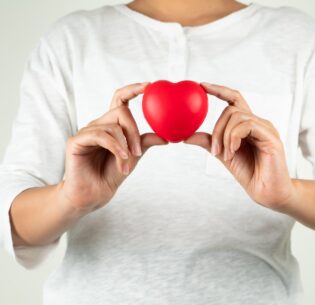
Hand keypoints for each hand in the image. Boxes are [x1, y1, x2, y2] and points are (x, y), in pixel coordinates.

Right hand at [60, 83, 167, 214]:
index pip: (120, 100)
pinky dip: (115, 147)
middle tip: (138, 151)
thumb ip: (145, 142)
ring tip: (128, 161)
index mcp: (111, 125)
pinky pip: (101, 135)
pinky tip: (122, 159)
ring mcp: (86, 132)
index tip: (149, 86)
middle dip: (134, 130)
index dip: (133, 90)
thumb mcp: (134, 156)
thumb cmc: (112, 174)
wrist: (95, 194)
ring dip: (125, 145)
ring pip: (112, 125)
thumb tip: (166, 137)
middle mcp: (97, 124)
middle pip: (120, 111)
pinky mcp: (76, 141)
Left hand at [185, 83, 296, 211]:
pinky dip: (234, 138)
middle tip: (214, 150)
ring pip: (237, 116)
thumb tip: (187, 135)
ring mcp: (266, 128)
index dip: (219, 90)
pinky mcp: (271, 136)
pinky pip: (246, 125)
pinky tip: (233, 152)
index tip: (201, 86)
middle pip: (232, 109)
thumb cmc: (250, 174)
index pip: (235, 99)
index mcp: (249, 125)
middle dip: (217, 128)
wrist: (267, 192)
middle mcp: (259, 123)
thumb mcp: (224, 155)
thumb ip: (210, 142)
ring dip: (224, 136)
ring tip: (225, 155)